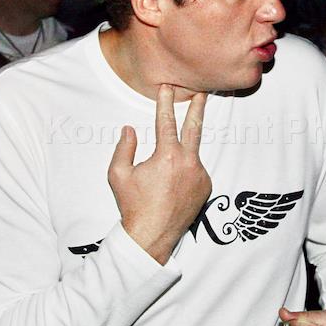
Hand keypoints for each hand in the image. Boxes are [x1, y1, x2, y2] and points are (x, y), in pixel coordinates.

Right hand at [108, 85, 210, 263]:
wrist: (152, 237)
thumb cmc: (134, 206)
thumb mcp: (119, 175)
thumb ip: (124, 148)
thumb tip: (129, 130)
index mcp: (167, 156)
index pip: (167, 122)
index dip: (166, 103)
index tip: (168, 88)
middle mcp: (189, 163)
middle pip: (195, 128)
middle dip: (197, 108)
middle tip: (202, 93)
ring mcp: (200, 176)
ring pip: (190, 156)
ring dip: (180, 156)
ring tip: (164, 175)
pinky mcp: (206, 187)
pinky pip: (195, 172)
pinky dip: (184, 174)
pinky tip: (171, 189)